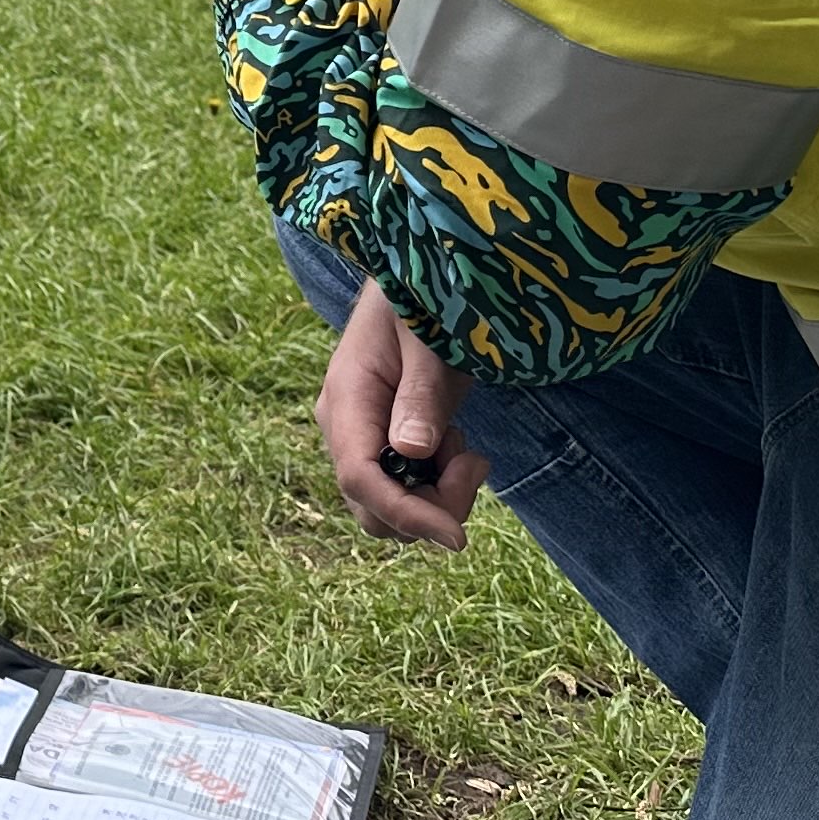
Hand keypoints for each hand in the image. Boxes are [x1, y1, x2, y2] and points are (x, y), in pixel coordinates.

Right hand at [317, 280, 485, 548]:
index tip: (458, 537)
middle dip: (429, 509)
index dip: (407, 514)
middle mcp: (344, 429)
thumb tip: (412, 452)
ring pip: (392, 508)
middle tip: (474, 463)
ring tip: (465, 446)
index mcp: (347, 400)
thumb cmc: (422, 301)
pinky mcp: (383, 445)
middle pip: (374, 509)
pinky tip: (455, 445)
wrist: (412, 283)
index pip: (361, 478)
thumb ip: (421, 394)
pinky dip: (438, 485)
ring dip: (437, 496)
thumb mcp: (428, 340)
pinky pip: (406, 490)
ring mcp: (361, 440)